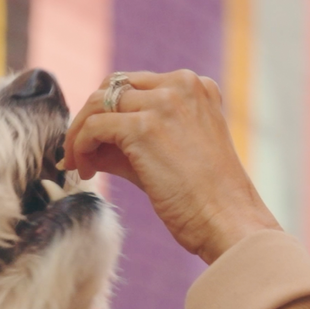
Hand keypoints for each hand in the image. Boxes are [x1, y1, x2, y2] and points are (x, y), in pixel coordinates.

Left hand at [63, 70, 280, 261]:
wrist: (229, 223)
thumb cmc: (208, 201)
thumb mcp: (172, 156)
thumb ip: (135, 141)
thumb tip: (90, 144)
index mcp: (196, 87)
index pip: (136, 86)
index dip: (111, 112)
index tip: (100, 143)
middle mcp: (181, 85)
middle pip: (113, 88)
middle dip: (92, 118)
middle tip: (82, 152)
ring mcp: (163, 103)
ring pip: (98, 104)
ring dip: (80, 134)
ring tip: (80, 165)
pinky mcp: (144, 128)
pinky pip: (94, 127)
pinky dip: (80, 146)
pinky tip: (86, 172)